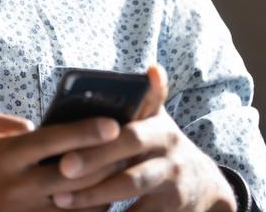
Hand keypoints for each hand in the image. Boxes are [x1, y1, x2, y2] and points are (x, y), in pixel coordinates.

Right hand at [0, 109, 125, 211]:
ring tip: (126, 171)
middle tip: (133, 147)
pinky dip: (87, 209)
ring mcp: (23, 210)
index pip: (52, 141)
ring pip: (75, 202)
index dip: (85, 132)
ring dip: (103, 188)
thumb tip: (43, 126)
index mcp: (5, 155)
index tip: (113, 124)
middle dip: (106, 161)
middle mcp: (17, 185)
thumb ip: (10, 121)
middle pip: (73, 174)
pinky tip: (104, 198)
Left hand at [51, 65, 236, 211]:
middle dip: (94, 164)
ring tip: (61, 199)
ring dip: (95, 196)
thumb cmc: (163, 146)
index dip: (101, 141)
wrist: (203, 185)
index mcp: (160, 130)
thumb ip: (150, 97)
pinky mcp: (169, 209)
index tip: (68, 144)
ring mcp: (171, 184)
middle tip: (61, 169)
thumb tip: (153, 67)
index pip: (129, 133)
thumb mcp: (160, 122)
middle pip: (128, 159)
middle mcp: (169, 156)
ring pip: (130, 189)